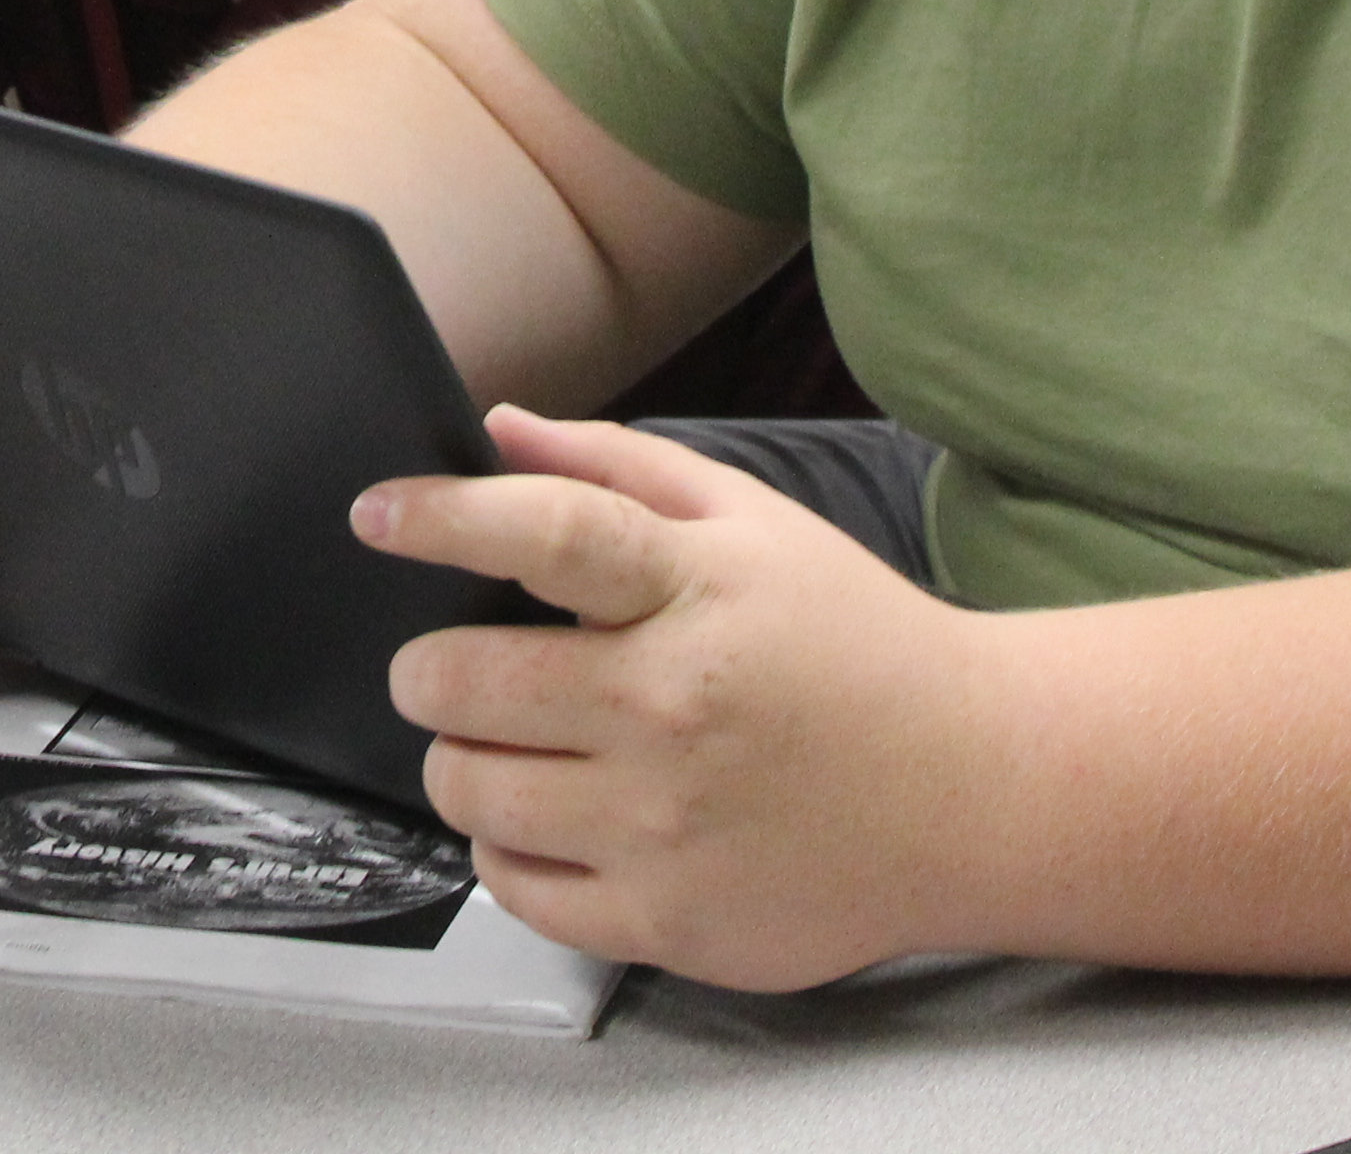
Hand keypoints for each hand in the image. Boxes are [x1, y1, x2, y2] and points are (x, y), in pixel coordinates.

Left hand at [359, 407, 960, 989]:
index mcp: (694, 590)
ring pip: (470, 792)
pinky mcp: (668, 923)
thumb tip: (497, 428)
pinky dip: (507, 851)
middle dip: (430, 669)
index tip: (376, 514)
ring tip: (510, 742)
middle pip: (465, 683)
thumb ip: (615, 465)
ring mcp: (666, 824)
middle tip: (450, 665)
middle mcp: (672, 707)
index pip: (544, 534)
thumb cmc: (851, 639)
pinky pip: (515, 890)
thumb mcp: (750, 519)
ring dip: (462, 761)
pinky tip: (553, 814)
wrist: (974, 787)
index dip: (442, 517)